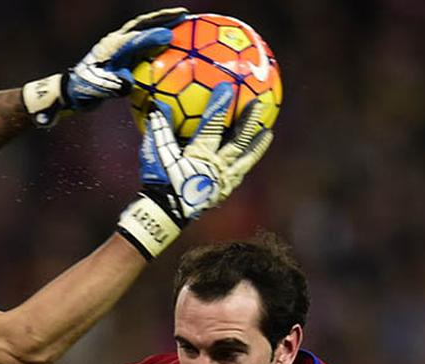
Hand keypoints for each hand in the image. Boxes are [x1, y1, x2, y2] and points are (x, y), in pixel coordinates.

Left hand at [23, 7, 187, 126]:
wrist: (73, 88)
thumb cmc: (85, 89)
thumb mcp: (99, 87)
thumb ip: (112, 84)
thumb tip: (128, 84)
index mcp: (111, 48)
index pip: (134, 39)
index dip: (152, 37)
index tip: (170, 37)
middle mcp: (115, 41)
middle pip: (142, 24)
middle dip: (162, 19)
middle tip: (184, 16)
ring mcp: (119, 44)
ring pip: (143, 28)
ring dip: (161, 23)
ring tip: (182, 21)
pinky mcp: (122, 51)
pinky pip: (143, 40)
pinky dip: (157, 36)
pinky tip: (173, 41)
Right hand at [116, 85, 273, 258]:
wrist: (166, 214)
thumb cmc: (159, 182)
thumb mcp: (155, 155)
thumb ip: (159, 130)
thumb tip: (159, 106)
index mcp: (200, 155)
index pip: (213, 126)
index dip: (220, 106)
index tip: (227, 89)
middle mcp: (217, 166)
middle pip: (238, 140)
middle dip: (248, 120)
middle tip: (258, 103)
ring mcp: (224, 180)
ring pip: (246, 159)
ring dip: (257, 145)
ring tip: (268, 132)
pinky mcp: (224, 191)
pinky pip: (240, 173)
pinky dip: (248, 162)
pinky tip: (251, 156)